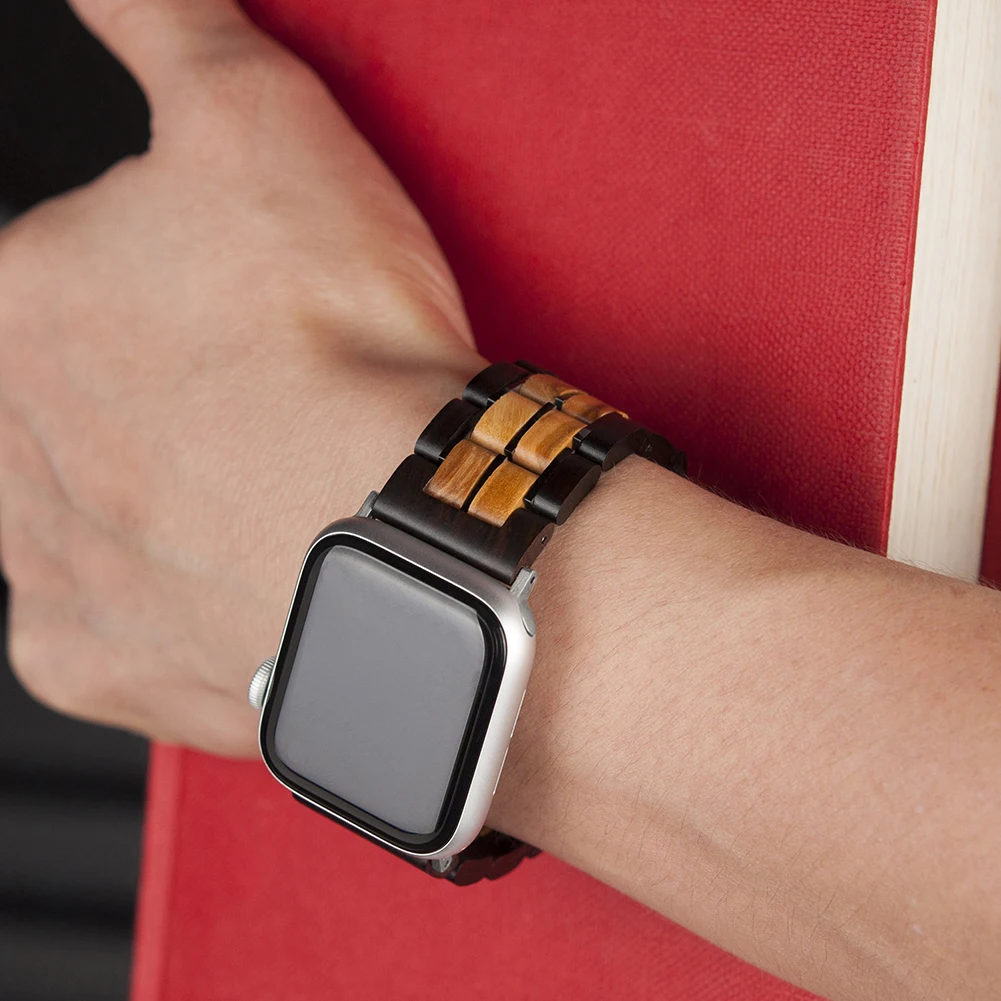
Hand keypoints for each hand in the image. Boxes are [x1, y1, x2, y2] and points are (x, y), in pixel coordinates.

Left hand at [0, 0, 483, 754]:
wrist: (407, 527)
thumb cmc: (335, 346)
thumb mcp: (252, 118)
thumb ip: (161, 21)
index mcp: (16, 300)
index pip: (58, 271)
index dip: (169, 281)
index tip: (239, 304)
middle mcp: (2, 438)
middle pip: (68, 397)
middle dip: (158, 391)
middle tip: (258, 397)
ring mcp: (43, 563)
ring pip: (79, 507)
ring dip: (155, 490)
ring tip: (256, 481)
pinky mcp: (90, 661)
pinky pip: (100, 619)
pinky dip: (159, 593)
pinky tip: (228, 563)